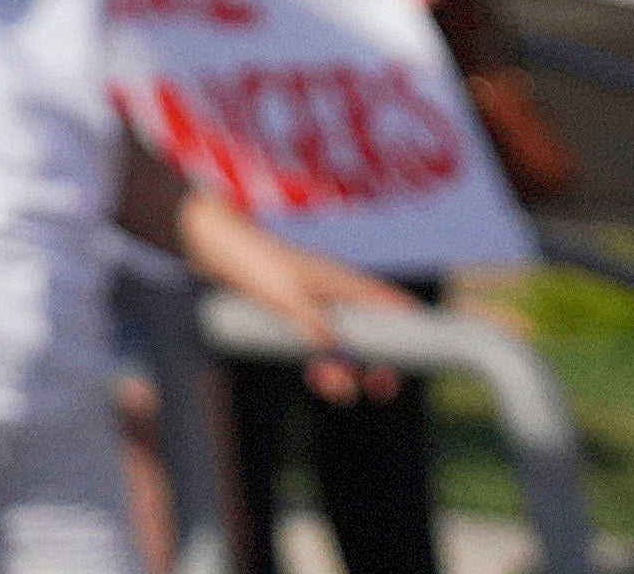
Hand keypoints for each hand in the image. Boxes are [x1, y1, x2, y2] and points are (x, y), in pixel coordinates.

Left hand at [159, 159, 416, 402]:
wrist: (206, 245)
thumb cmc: (248, 261)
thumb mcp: (284, 295)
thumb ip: (313, 325)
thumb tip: (340, 358)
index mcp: (344, 284)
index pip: (396, 308)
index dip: (417, 334)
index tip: (426, 362)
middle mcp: (336, 297)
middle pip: (375, 336)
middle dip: (380, 364)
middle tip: (378, 387)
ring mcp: (314, 308)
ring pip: (344, 349)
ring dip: (345, 371)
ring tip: (330, 385)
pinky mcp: (292, 319)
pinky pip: (316, 349)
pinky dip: (321, 365)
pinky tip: (316, 377)